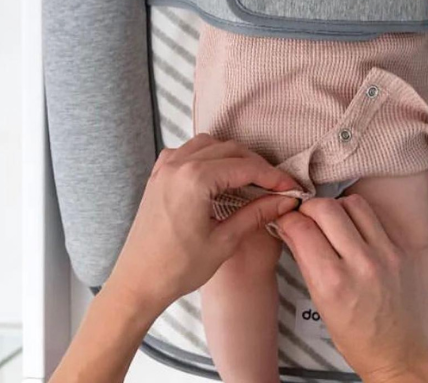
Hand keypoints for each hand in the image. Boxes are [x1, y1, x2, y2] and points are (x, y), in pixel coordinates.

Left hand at [105, 134, 300, 317]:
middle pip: (230, 149)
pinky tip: (216, 174)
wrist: (137, 284)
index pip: (245, 167)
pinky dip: (207, 155)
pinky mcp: (158, 175)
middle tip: (276, 185)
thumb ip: (256, 214)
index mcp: (195, 179)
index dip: (273, 177)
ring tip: (250, 178)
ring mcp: (165, 167)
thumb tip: (286, 200)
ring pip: (209, 144)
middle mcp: (178, 164)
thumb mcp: (224, 242)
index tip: (291, 187)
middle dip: (256, 165)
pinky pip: (187, 151)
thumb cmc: (177, 269)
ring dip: (233, 156)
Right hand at [275, 196, 427, 382]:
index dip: (288, 219)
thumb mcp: (322, 306)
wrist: (404, 356)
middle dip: (309, 207)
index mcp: (333, 283)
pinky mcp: (404, 250)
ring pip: (354, 203)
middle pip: (326, 208)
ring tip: (334, 221)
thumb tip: (290, 228)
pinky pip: (377, 217)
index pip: (302, 229)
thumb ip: (306, 262)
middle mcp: (361, 263)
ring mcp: (386, 254)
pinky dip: (361, 217)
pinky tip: (356, 230)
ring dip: (337, 207)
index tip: (286, 219)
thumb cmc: (359, 340)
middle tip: (307, 216)